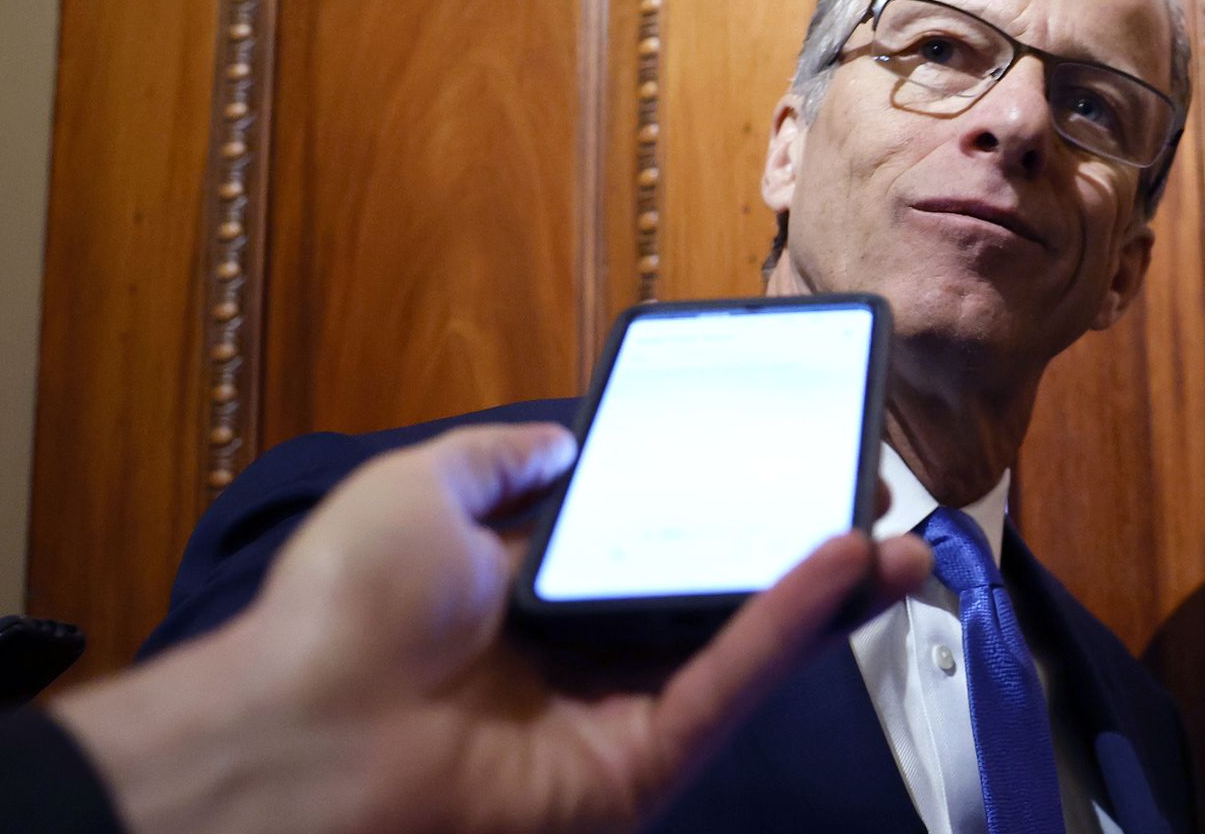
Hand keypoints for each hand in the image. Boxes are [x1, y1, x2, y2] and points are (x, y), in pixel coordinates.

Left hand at [56, 424, 929, 833]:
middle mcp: (581, 655)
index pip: (648, 538)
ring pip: (742, 645)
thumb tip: (561, 438)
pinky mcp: (640, 765)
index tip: (778, 447)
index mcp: (528, 593)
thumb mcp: (421, 489)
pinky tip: (843, 562)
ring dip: (824, 589)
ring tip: (900, 538)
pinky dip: (789, 624)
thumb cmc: (347, 606)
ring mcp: (614, 715)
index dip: (717, 495)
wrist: (305, 733)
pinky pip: (727, 684)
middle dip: (796, 544)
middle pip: (714, 595)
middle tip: (866, 491)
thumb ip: (500, 460)